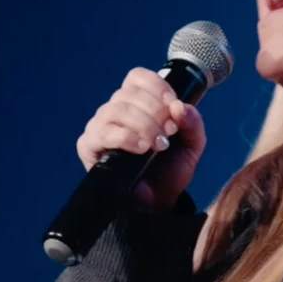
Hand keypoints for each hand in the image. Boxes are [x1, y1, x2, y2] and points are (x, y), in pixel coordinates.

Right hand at [76, 68, 206, 212]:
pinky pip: (103, 132)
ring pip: (117, 109)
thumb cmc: (170, 171)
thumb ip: (193, 123)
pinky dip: (126, 137)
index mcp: (137, 103)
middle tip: (170, 132)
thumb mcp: (192, 145)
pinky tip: (142, 148)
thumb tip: (179, 106)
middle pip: (128, 93)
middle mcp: (115, 111)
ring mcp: (100, 127)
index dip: (157, 87)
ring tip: (158, 144)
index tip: (173, 107)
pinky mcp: (89, 146)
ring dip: (143, 124)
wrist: (158, 204)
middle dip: (155, 111)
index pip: (137, 77)